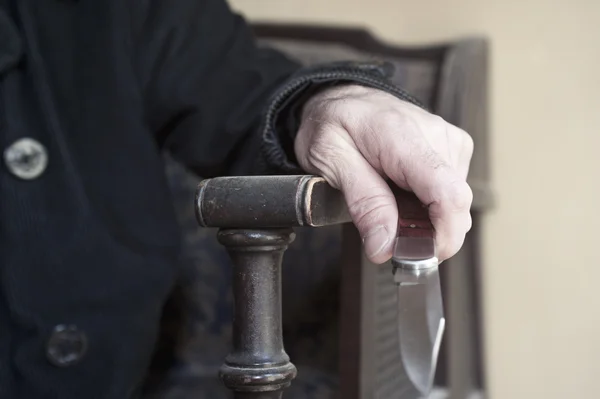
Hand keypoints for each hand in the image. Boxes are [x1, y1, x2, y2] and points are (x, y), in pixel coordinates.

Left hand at [294, 85, 473, 263]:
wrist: (341, 99)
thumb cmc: (332, 125)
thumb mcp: (330, 162)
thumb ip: (363, 203)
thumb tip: (386, 247)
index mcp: (403, 137)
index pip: (447, 193)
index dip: (445, 234)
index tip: (426, 256)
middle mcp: (436, 135)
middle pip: (454, 203)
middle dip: (427, 231)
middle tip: (389, 235)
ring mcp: (448, 140)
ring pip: (452, 202)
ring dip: (425, 217)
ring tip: (388, 203)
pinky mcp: (452, 148)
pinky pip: (448, 190)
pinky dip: (427, 203)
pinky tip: (402, 192)